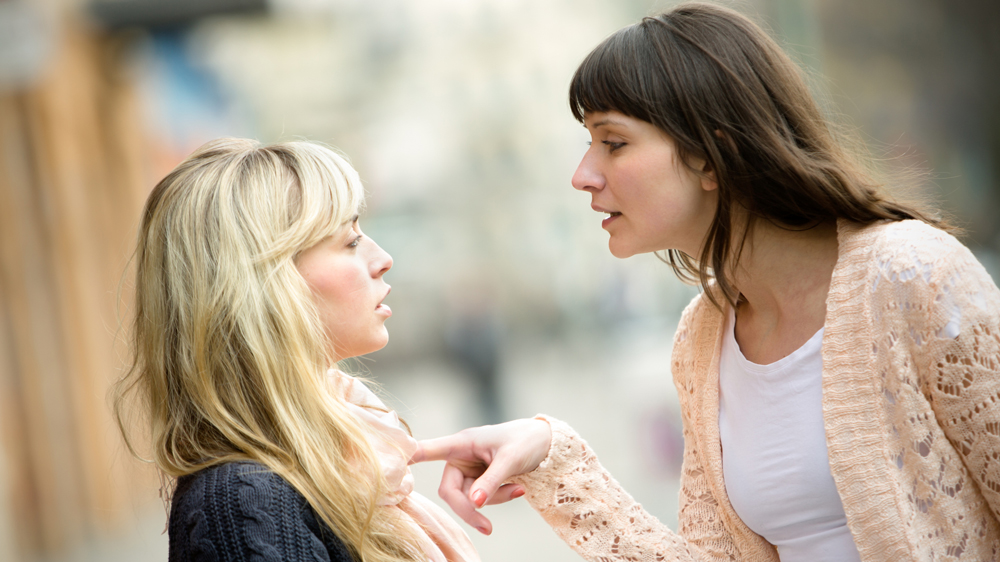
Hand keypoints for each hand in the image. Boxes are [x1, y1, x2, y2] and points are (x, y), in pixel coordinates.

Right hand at [410, 418, 551, 534]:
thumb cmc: (526, 442)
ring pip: (468, 499)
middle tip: (487, 527)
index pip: (430, 450)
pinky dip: (498, 499)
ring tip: (518, 490)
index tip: (394, 462)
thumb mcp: (510, 460)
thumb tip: (474, 503)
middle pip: (449, 491)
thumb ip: (491, 482)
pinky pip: (481, 499)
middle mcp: (460, 456)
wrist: (545, 443)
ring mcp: (469, 470)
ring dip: (492, 501)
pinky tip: (518, 489)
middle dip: (469, 508)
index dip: (411, 457)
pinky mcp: (478, 480)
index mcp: (463, 443)